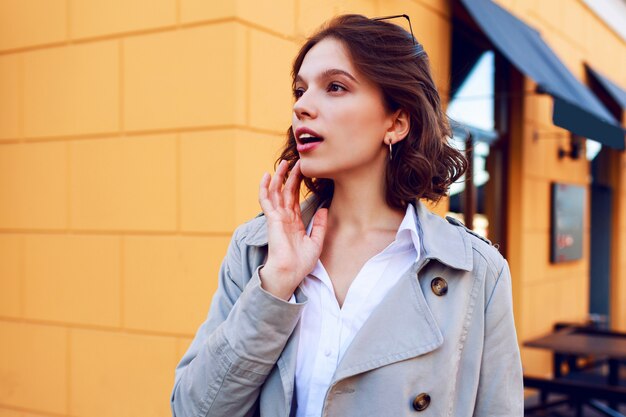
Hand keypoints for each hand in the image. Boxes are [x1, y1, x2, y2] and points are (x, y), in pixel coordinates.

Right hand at [258, 160, 327, 299]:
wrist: (290, 272)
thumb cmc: (301, 263)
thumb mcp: (316, 242)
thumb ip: (320, 225)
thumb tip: (324, 208)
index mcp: (294, 223)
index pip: (294, 199)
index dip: (298, 184)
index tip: (303, 171)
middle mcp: (284, 218)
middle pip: (286, 192)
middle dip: (290, 176)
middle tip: (296, 161)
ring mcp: (277, 218)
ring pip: (276, 192)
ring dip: (278, 177)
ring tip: (283, 163)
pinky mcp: (272, 219)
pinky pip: (266, 200)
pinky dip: (265, 188)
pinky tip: (267, 175)